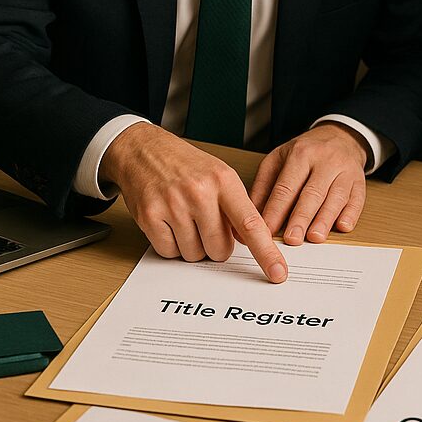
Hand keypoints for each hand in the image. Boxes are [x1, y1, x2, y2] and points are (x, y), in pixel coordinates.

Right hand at [99, 123, 286, 282]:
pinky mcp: (150, 215)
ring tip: (185, 218)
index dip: (266, 251)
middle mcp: (200, 192)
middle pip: (220, 248)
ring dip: (192, 245)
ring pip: (194, 254)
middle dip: (215, 245)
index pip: (250, 223)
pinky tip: (169, 223)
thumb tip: (251, 239)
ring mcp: (173, 204)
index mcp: (224, 180)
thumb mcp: (220, 175)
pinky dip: (171, 245)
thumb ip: (237, 206)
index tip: (277, 272)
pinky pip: (169, 252)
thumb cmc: (185, 164)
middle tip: (205, 224)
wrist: (144, 149)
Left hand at [251, 123, 368, 244]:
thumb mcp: (279, 159)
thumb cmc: (306, 152)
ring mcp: (345, 171)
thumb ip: (264, 187)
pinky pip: (357, 199)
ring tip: (314, 237)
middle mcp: (325, 160)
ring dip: (325, 219)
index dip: (276, 210)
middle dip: (301, 218)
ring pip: (336, 197)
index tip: (267, 230)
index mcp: (301, 154)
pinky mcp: (359, 182)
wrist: (339, 137)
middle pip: (312, 192)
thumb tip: (249, 215)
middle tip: (292, 239)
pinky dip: (351, 214)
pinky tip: (342, 227)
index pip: (286, 186)